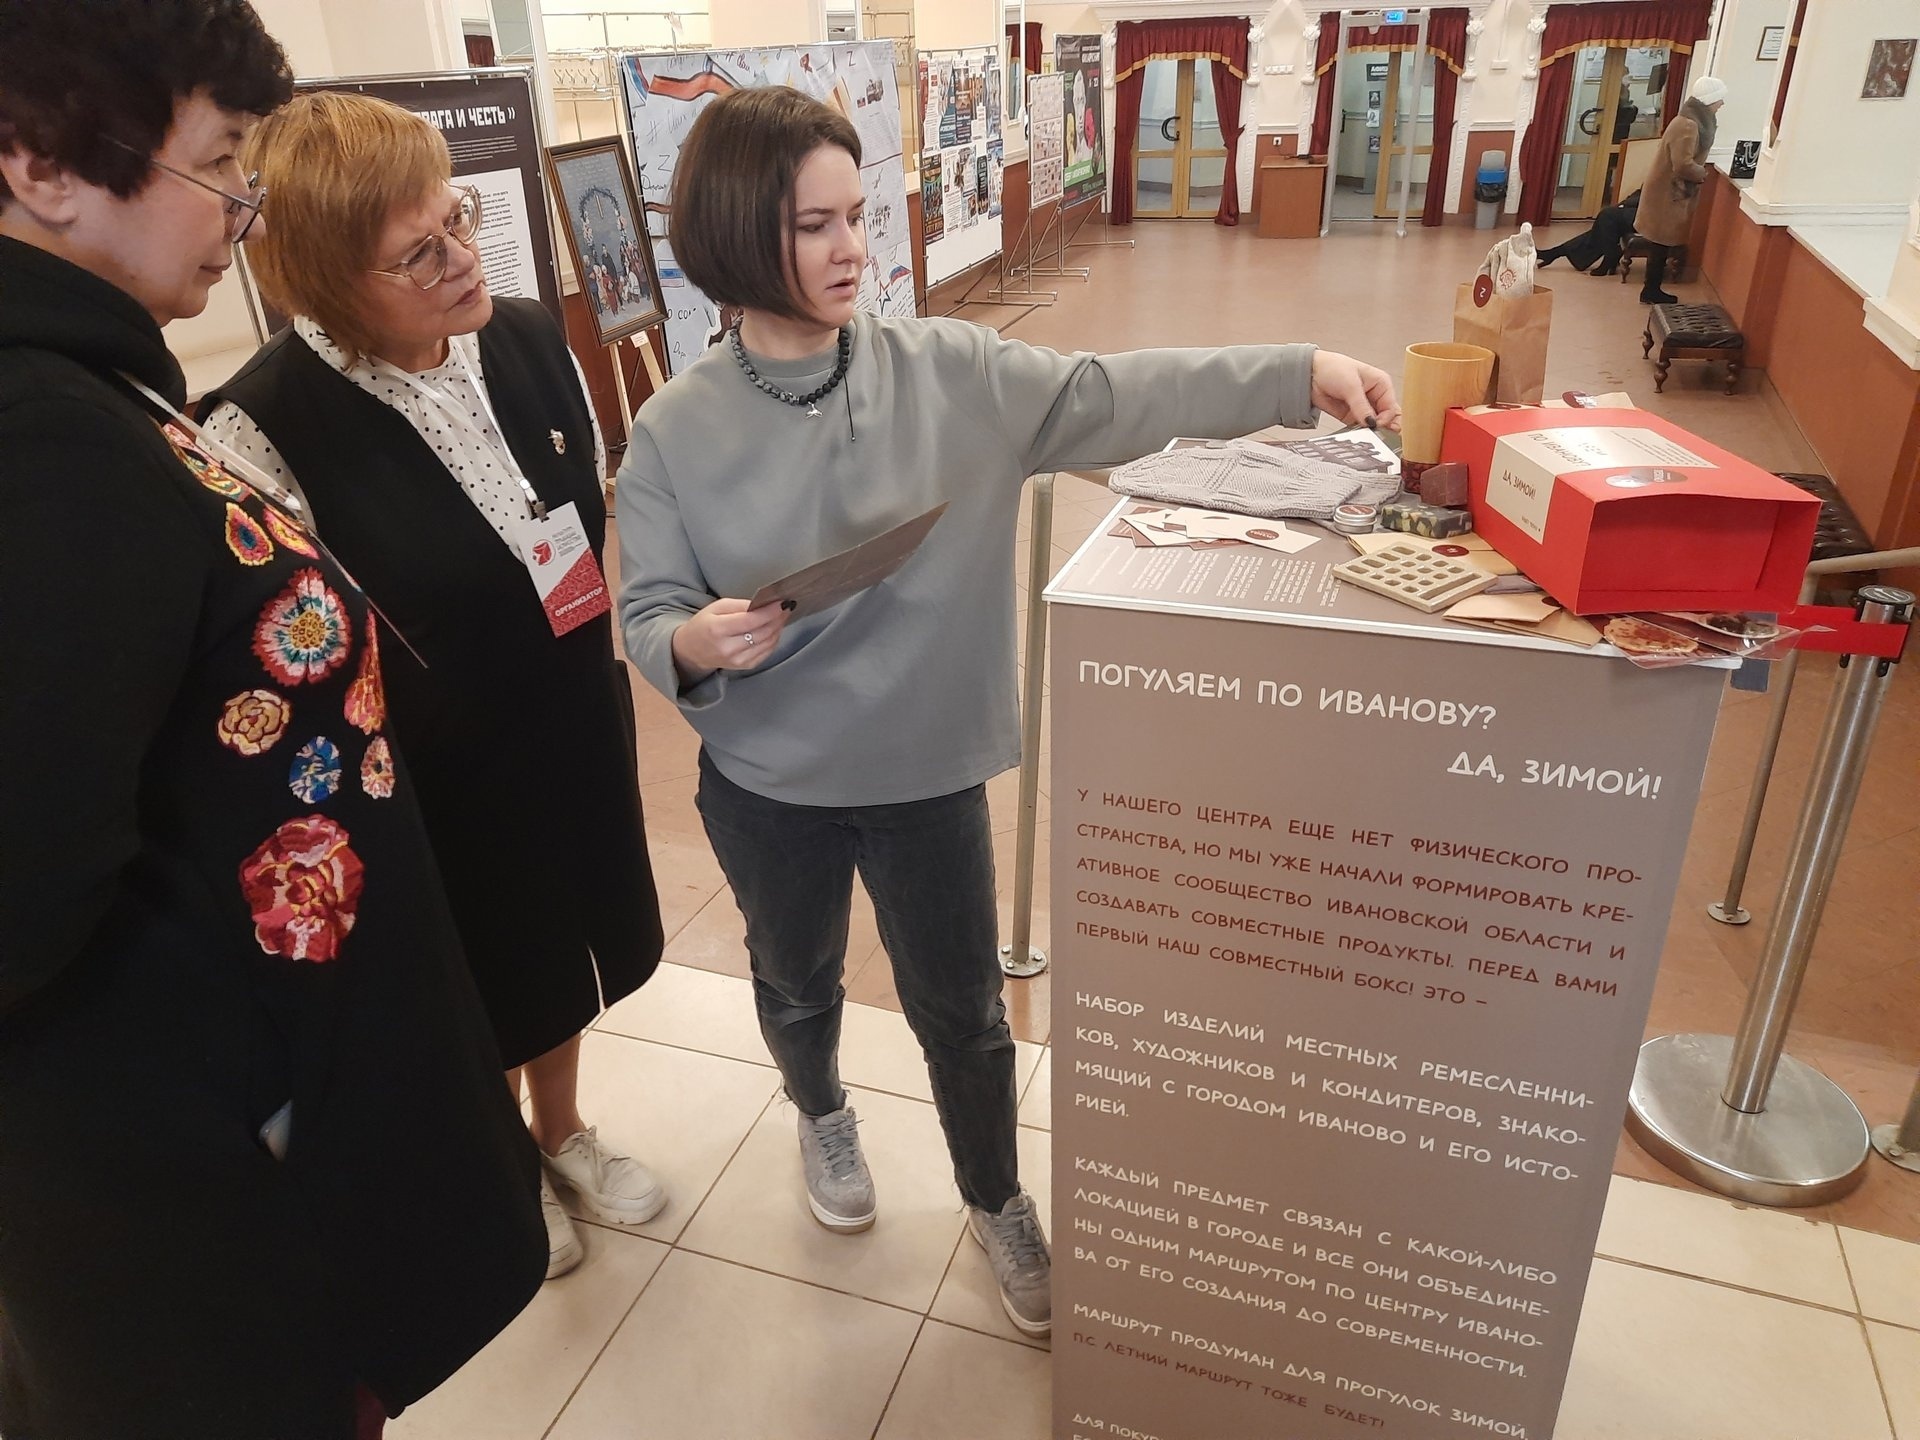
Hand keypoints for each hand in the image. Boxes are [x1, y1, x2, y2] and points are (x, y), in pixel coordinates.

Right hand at [671, 596, 789, 678]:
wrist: (692, 650)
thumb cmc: (704, 625)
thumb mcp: (716, 607)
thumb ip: (740, 605)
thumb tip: (763, 604)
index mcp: (718, 629)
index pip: (751, 621)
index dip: (770, 612)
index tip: (783, 603)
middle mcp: (728, 648)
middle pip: (762, 633)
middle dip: (777, 619)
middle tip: (786, 607)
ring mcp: (737, 660)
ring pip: (767, 643)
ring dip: (778, 629)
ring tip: (781, 617)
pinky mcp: (744, 666)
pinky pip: (766, 652)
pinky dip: (773, 640)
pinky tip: (774, 630)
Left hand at [1311, 351, 1402, 431]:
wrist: (1310, 373)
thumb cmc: (1333, 368)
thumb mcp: (1351, 385)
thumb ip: (1361, 406)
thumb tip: (1370, 422)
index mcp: (1381, 384)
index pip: (1391, 406)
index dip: (1386, 418)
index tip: (1376, 425)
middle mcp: (1374, 396)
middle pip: (1386, 417)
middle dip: (1383, 427)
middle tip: (1379, 435)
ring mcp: (1363, 407)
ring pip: (1373, 424)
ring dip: (1371, 432)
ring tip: (1368, 436)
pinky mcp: (1351, 416)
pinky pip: (1359, 428)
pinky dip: (1359, 433)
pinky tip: (1358, 436)